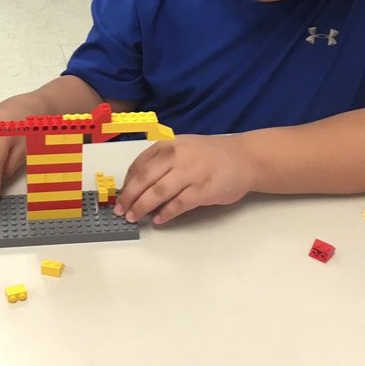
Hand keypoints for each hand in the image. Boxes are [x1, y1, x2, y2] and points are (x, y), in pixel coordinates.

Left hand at [114, 135, 254, 224]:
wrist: (244, 158)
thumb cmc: (209, 155)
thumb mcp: (182, 147)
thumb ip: (162, 161)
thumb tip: (137, 185)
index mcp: (168, 145)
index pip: (139, 165)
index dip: (127, 183)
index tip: (120, 197)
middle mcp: (177, 156)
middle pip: (144, 179)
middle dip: (129, 197)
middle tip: (121, 211)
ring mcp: (191, 172)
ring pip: (158, 192)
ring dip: (142, 207)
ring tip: (134, 217)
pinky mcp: (203, 189)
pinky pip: (178, 204)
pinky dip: (166, 213)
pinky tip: (159, 220)